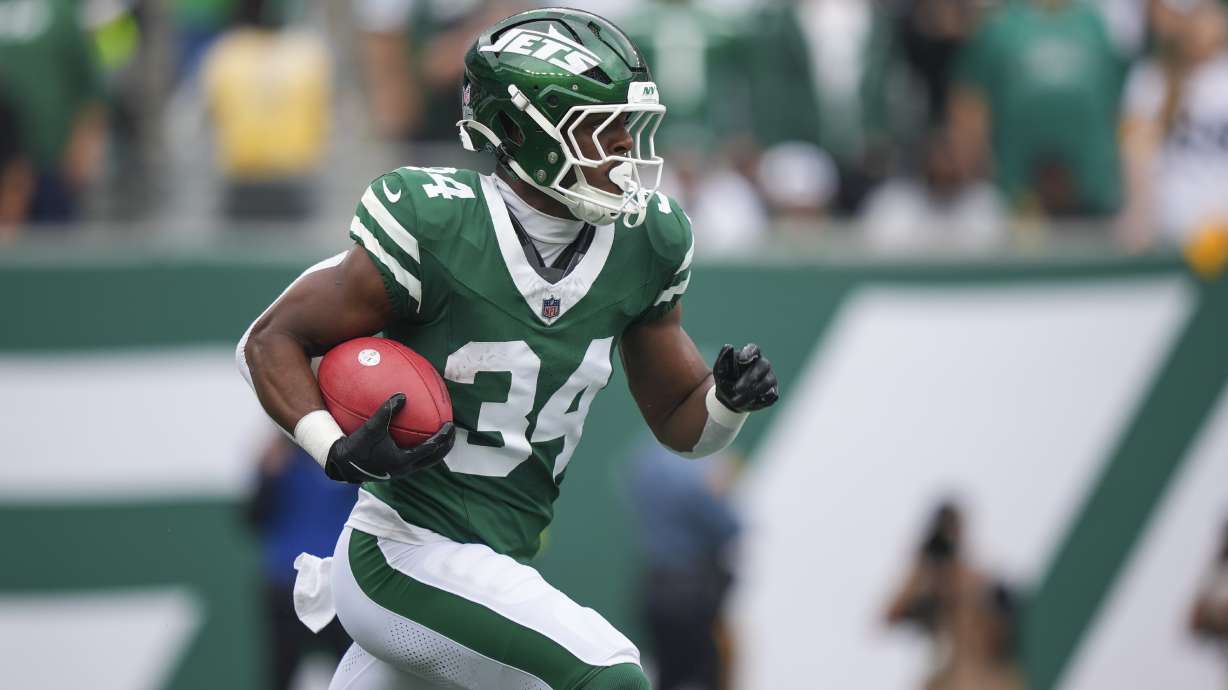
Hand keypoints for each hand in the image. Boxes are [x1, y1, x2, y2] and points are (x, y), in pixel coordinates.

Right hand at [325, 393, 454, 482]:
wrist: (343, 466)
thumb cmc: (357, 446)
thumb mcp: (371, 427)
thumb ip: (387, 411)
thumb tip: (402, 395)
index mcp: (403, 460)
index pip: (431, 449)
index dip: (443, 437)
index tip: (450, 425)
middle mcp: (405, 469)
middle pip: (434, 459)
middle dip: (446, 446)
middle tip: (452, 433)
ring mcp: (401, 472)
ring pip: (426, 462)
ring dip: (436, 451)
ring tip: (442, 438)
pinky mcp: (395, 470)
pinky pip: (414, 460)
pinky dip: (422, 451)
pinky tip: (417, 439)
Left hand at [713, 343, 778, 411]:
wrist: (729, 400)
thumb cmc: (725, 381)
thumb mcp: (719, 371)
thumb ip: (722, 359)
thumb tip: (728, 346)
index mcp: (750, 356)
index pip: (754, 349)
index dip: (750, 353)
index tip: (741, 360)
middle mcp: (762, 365)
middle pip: (763, 365)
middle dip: (750, 378)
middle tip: (736, 389)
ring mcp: (770, 378)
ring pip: (767, 382)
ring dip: (752, 392)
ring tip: (737, 400)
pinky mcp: (773, 392)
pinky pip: (772, 395)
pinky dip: (761, 400)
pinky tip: (751, 403)